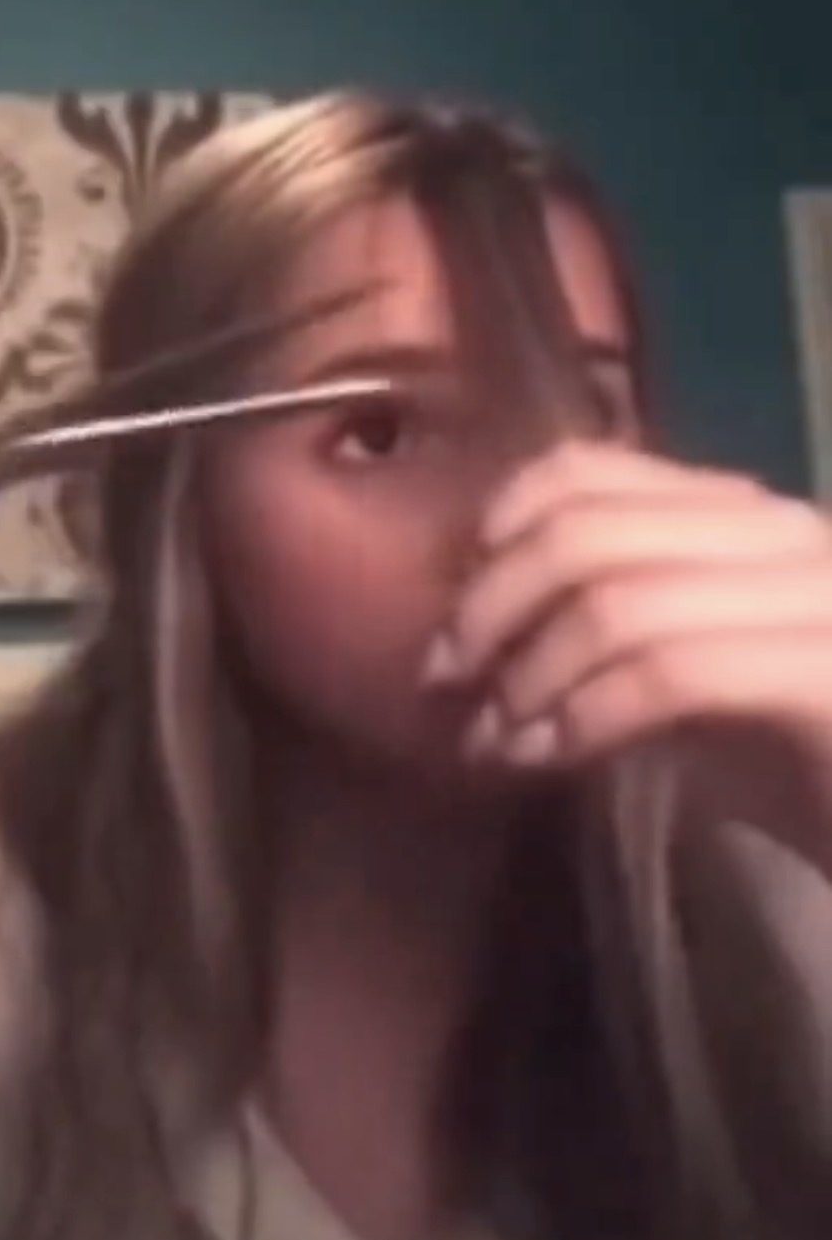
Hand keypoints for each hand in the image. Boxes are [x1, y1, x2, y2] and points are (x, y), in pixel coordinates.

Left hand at [442, 442, 831, 771]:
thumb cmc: (815, 770)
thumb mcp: (696, 683)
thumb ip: (620, 634)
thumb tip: (490, 634)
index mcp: (752, 519)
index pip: (596, 469)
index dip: (504, 522)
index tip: (455, 596)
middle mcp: (791, 535)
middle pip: (590, 528)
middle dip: (494, 603)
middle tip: (447, 677)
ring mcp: (820, 597)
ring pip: (622, 597)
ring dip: (530, 672)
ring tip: (490, 734)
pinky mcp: (831, 676)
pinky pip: (673, 670)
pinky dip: (587, 713)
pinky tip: (549, 755)